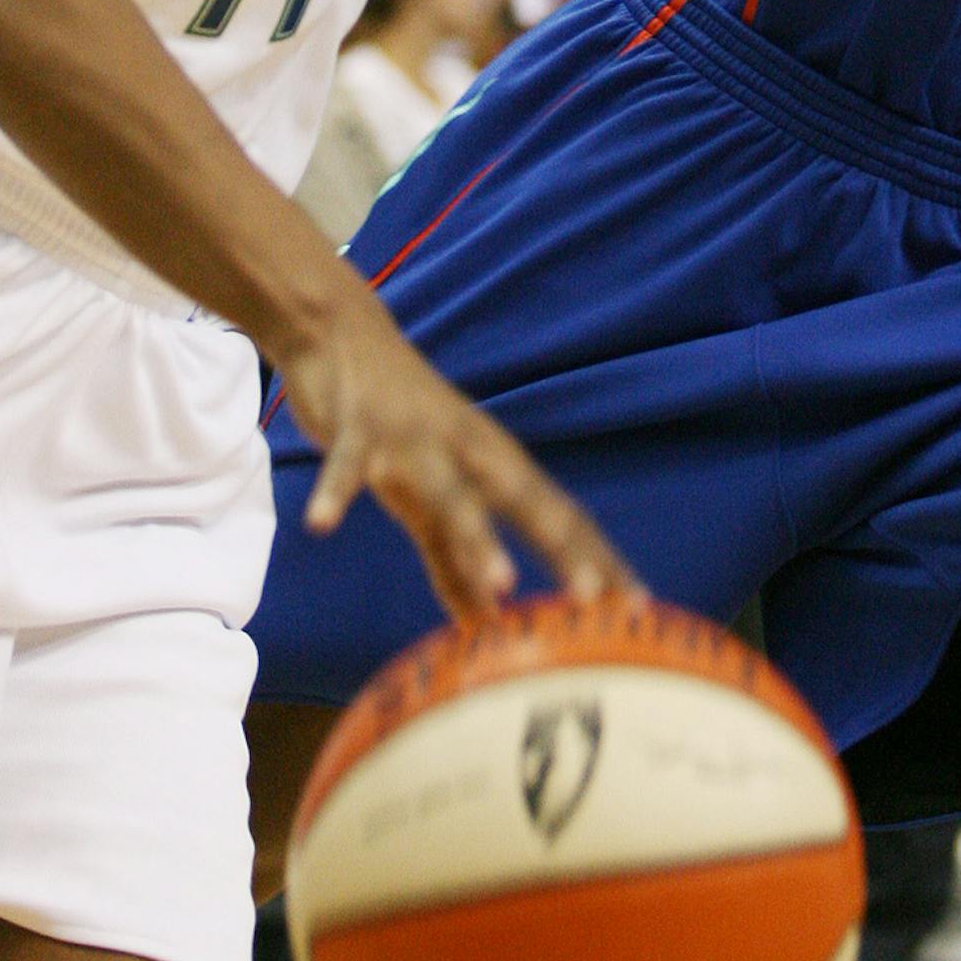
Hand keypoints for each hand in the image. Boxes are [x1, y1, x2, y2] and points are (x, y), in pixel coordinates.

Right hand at [279, 275, 639, 619]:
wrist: (341, 332)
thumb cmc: (398, 425)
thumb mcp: (427, 500)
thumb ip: (454, 563)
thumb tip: (485, 628)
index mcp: (493, 464)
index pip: (561, 516)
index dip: (598, 560)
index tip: (639, 608)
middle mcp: (467, 450)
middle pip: (526, 502)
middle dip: (562, 551)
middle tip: (596, 600)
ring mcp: (415, 438)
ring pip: (450, 492)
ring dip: (477, 536)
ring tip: (502, 583)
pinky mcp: (359, 426)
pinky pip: (348, 465)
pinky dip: (336, 492)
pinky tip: (321, 525)